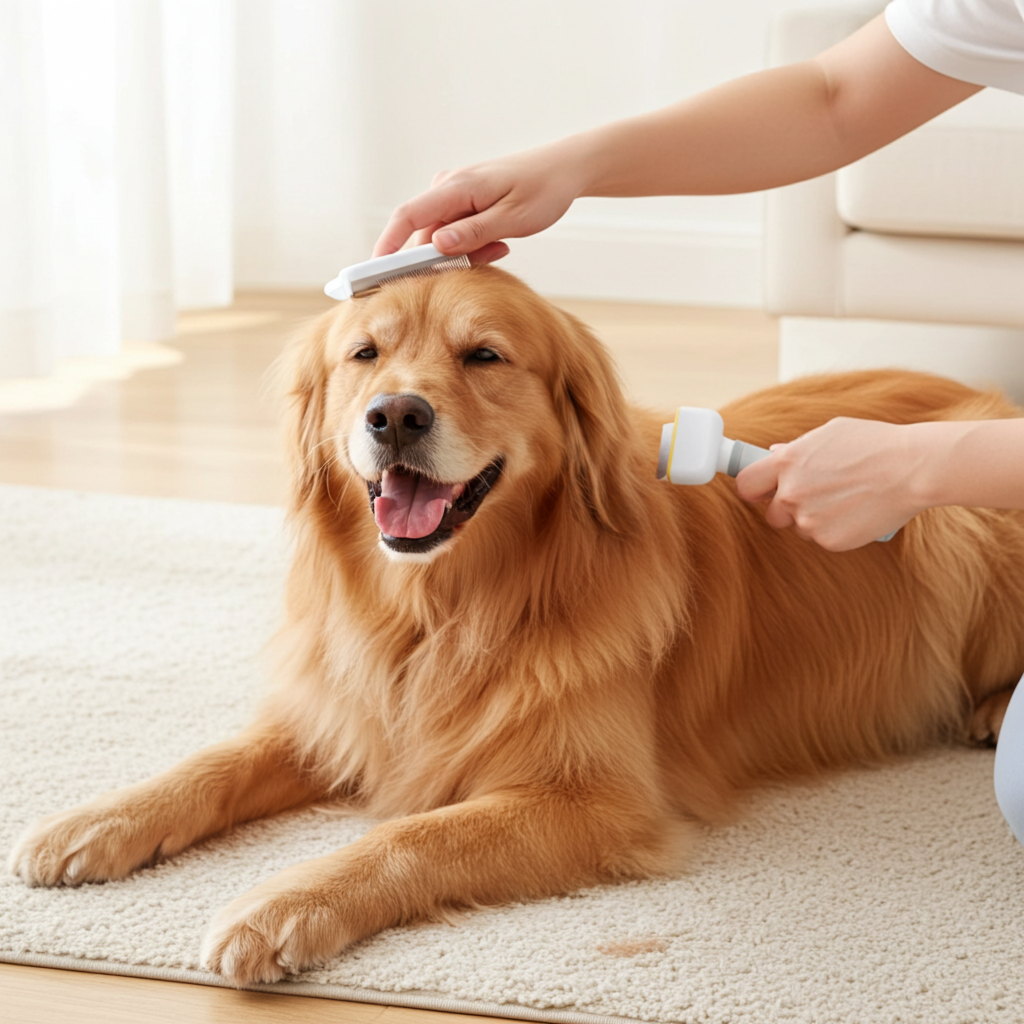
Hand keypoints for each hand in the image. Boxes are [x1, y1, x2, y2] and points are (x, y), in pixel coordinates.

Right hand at [373, 142, 584, 261]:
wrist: (564, 169)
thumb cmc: (543, 190)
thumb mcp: (511, 219)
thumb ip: (473, 233)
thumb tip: (436, 247)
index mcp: (457, 186)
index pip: (408, 216)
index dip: (387, 245)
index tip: (374, 271)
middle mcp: (449, 186)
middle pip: (425, 233)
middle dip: (446, 257)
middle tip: (489, 255)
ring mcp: (455, 193)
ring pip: (443, 236)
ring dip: (466, 251)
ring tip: (502, 244)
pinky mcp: (464, 201)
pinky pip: (456, 231)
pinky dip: (473, 244)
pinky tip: (500, 241)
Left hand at [735, 417, 923, 550]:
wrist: (913, 469)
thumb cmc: (874, 444)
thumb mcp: (829, 434)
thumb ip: (796, 449)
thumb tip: (773, 455)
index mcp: (786, 463)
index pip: (745, 485)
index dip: (754, 489)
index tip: (762, 491)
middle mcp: (791, 493)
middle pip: (771, 513)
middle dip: (787, 507)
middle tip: (816, 495)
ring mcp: (809, 520)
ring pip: (798, 527)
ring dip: (812, 519)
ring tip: (843, 500)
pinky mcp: (829, 540)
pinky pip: (821, 538)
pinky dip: (834, 530)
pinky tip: (855, 512)